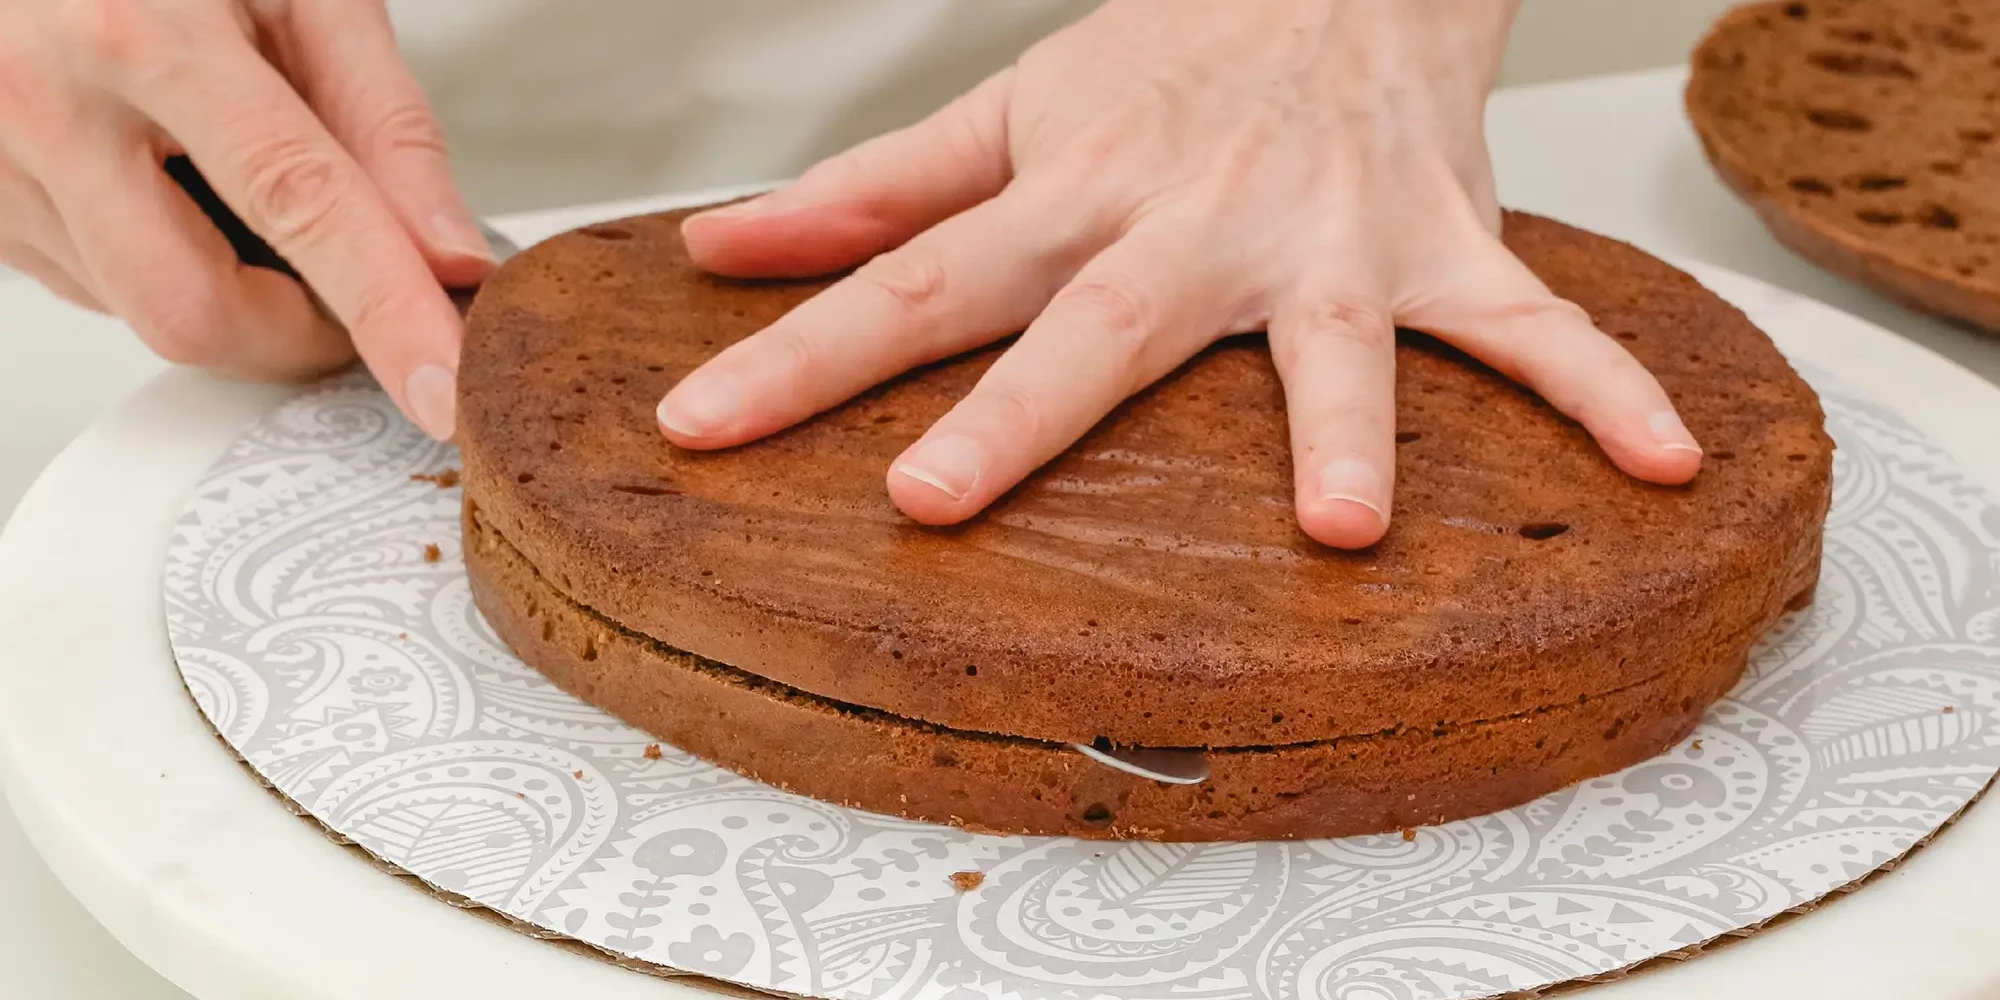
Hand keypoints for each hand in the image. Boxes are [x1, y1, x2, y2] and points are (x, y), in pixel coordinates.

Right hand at [0, 0, 489, 439]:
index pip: (298, 204)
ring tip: (243, 188)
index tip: (439, 385)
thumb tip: (449, 261)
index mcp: (141, 34)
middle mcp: (46, 104)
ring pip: (147, 315)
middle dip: (302, 333)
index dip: (383, 308)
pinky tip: (169, 186)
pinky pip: (100, 293)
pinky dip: (170, 269)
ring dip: (236, 293)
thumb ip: (387, 124)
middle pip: (198, 309)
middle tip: (357, 287)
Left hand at [658, 0, 1701, 547]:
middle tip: (937, 496)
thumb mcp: (1009, 110)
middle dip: (1015, 413)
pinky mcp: (1438, 246)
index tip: (697, 427)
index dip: (796, 357)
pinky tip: (1663, 470)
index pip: (908, 282)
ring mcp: (1323, 240)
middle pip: (1087, 325)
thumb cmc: (1168, 57)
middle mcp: (1186, 225)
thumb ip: (872, 192)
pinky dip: (1601, 391)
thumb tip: (723, 249)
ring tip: (1344, 524)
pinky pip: (1531, 324)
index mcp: (1069, 197)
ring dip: (1340, 421)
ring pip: (1327, 337)